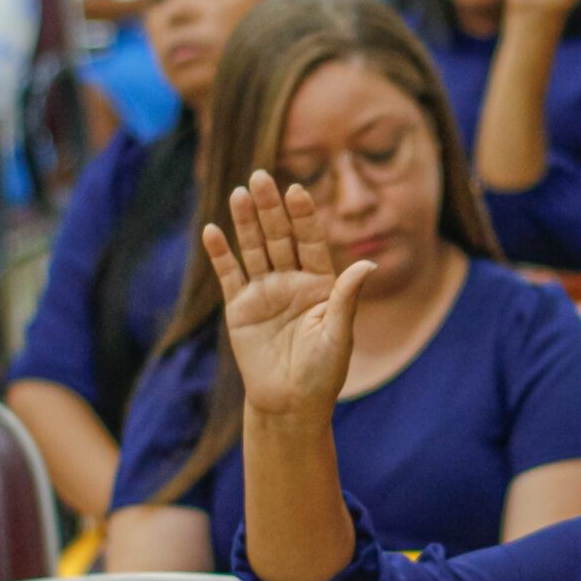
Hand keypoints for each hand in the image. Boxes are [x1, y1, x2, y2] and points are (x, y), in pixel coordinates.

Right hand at [204, 172, 374, 421]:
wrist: (291, 404)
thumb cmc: (323, 373)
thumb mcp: (338, 335)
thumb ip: (347, 298)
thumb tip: (368, 263)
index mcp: (320, 283)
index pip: (310, 240)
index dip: (303, 215)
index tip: (296, 190)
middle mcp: (291, 280)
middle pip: (279, 236)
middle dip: (270, 207)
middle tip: (260, 176)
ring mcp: (264, 292)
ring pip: (254, 249)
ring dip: (245, 222)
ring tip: (238, 193)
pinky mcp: (239, 308)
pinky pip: (229, 275)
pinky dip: (220, 254)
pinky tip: (213, 231)